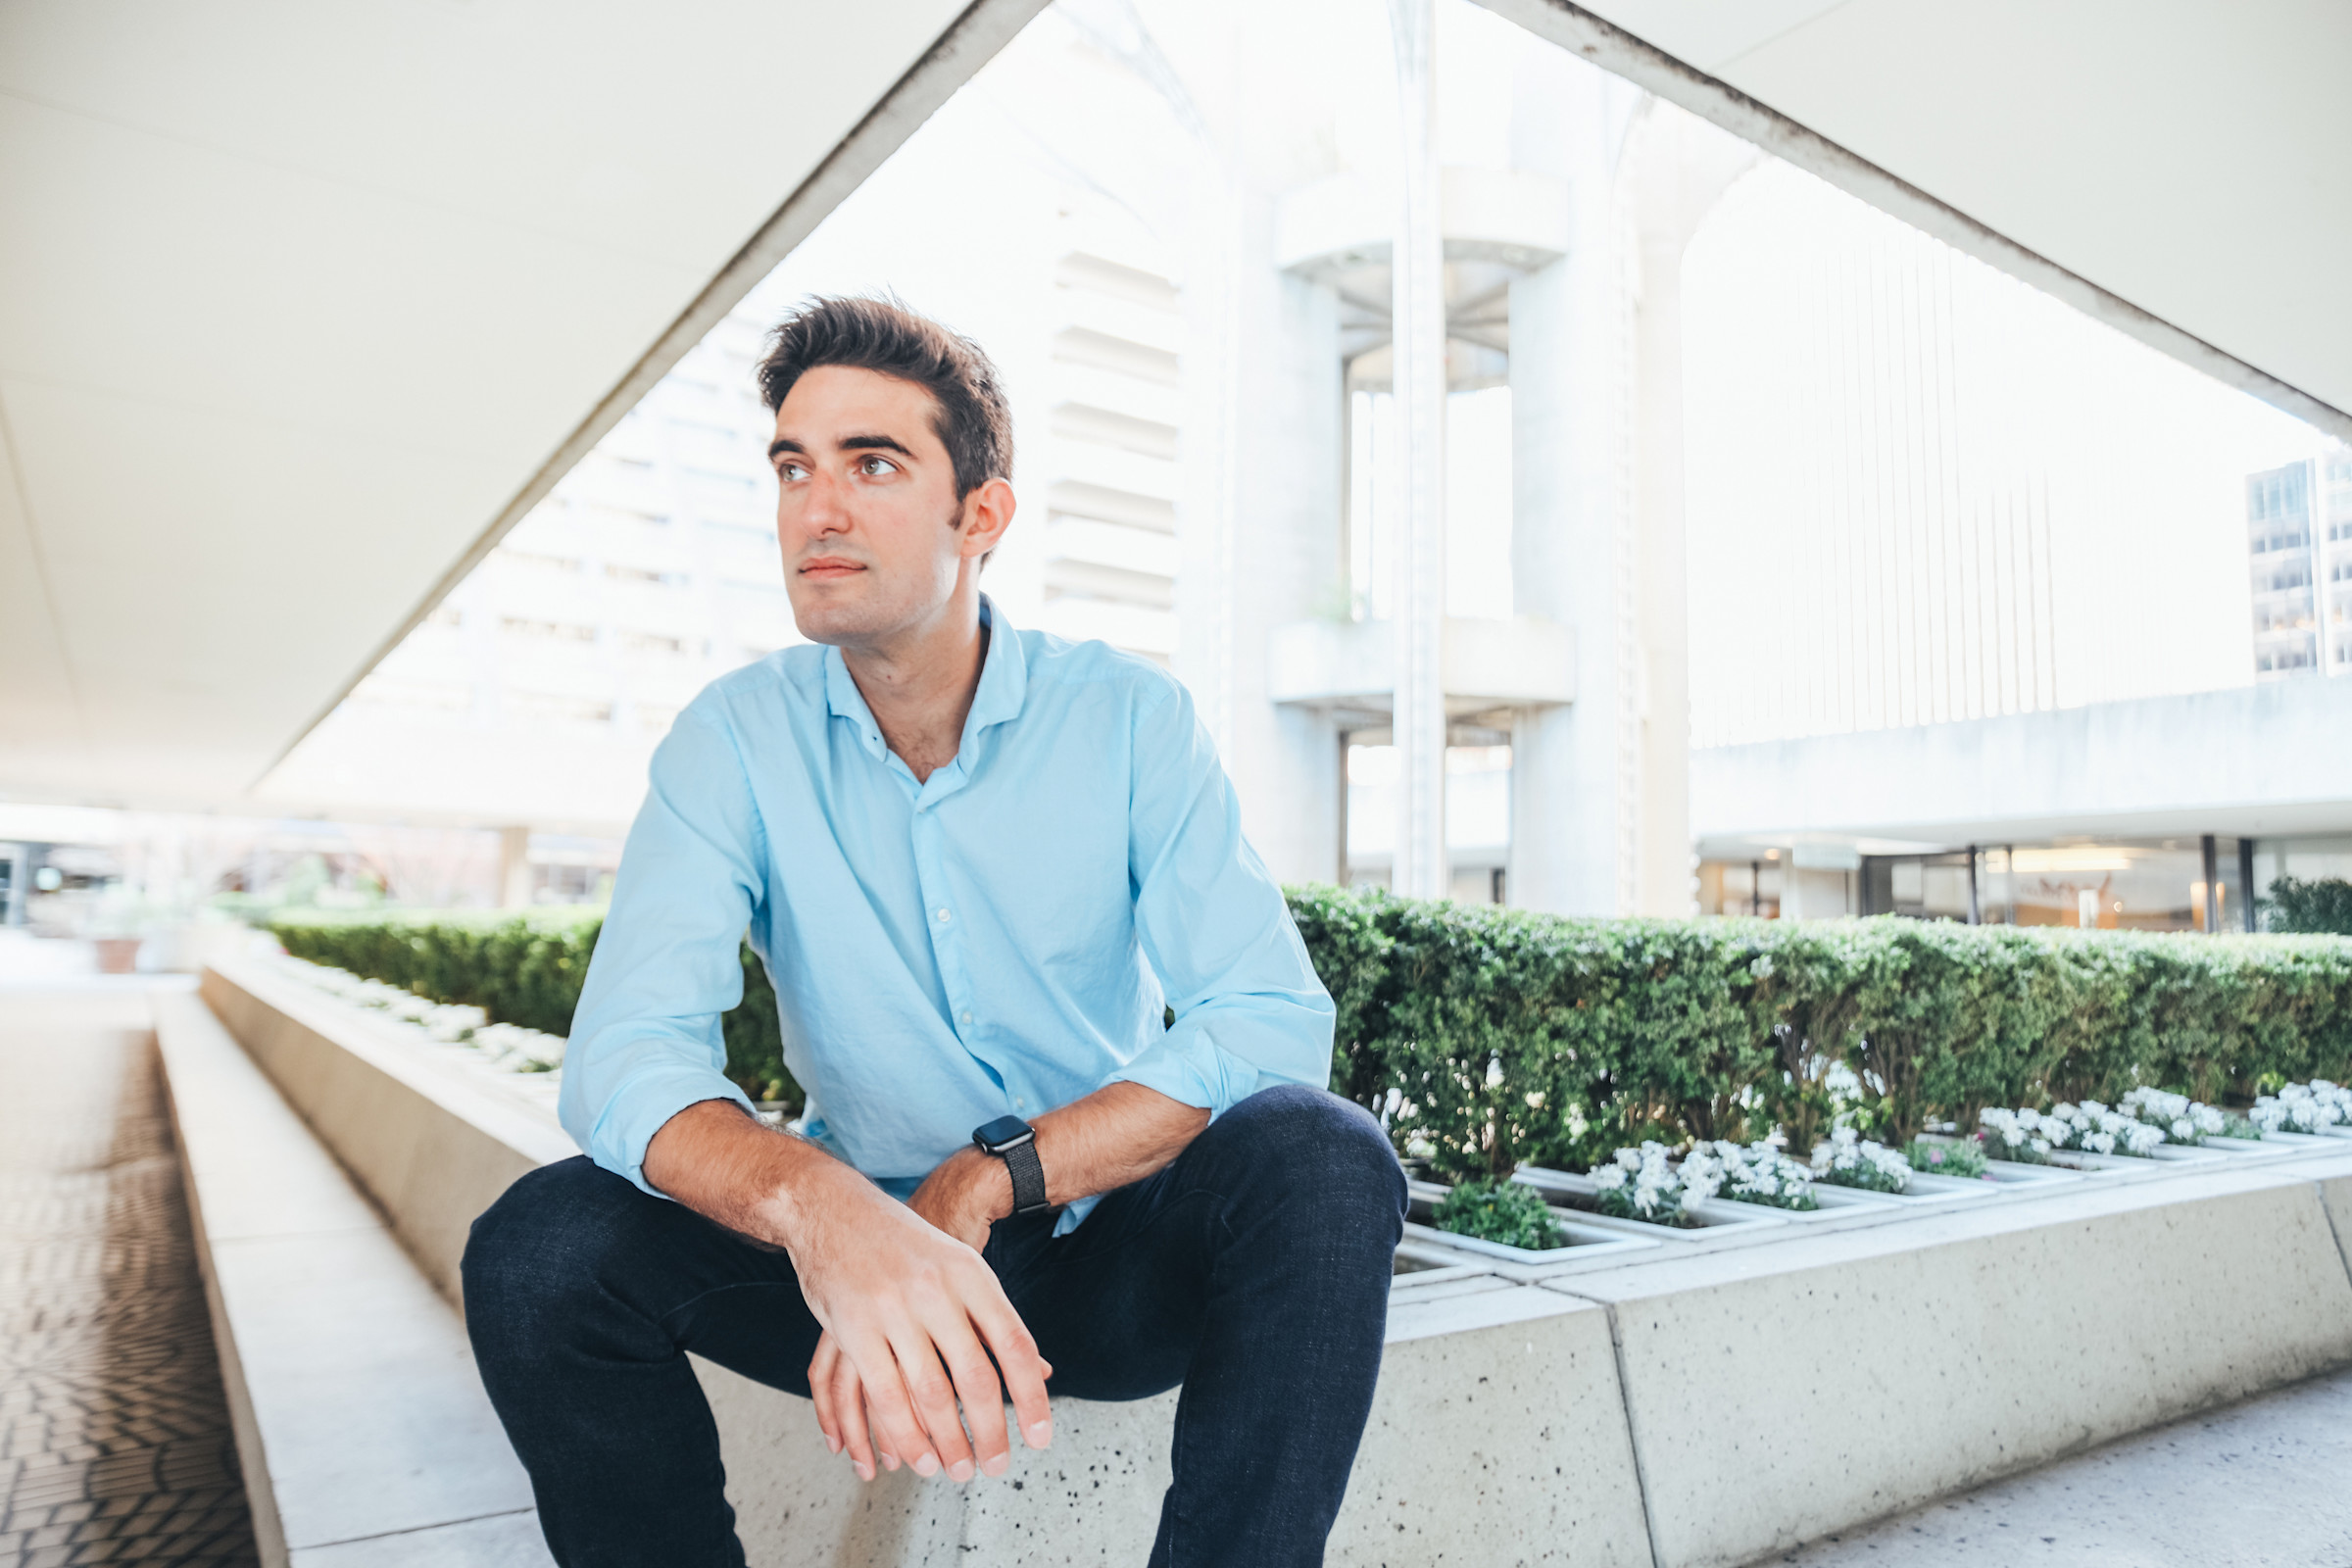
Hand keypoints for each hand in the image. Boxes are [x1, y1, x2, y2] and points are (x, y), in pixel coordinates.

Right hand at [786, 1156, 1051, 1484]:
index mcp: (971, 1274)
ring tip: (959, 1471)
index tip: (1040, 1438)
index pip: (1014, 1345)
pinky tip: (915, 1457)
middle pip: (975, 1377)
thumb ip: (993, 1318)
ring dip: (947, 1443)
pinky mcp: (852, 1328)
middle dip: (989, 1432)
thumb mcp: (959, 1266)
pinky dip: (902, 1434)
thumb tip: (1041, 1371)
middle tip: (996, 1466)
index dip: (1031, 1397)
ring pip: (929, 1393)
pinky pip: (884, 1394)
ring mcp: (892, 1308)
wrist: (834, 1208)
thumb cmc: (906, 1246)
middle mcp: (936, 1290)